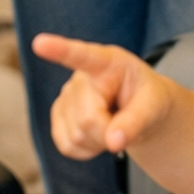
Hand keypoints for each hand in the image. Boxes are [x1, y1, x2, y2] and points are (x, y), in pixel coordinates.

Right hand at [33, 34, 173, 158]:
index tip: (39, 43)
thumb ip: (136, 122)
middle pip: (87, 119)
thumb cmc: (147, 100)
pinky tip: (97, 136)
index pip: (82, 55)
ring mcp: (66, 95)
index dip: (59, 50)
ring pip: (76, 136)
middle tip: (123, 126)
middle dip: (108, 133)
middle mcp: (81, 75)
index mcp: (108, 62)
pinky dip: (86, 150)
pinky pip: (67, 146)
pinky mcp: (57, 116)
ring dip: (99, 142)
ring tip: (111, 125)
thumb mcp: (154, 107)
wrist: (139, 110)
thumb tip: (113, 142)